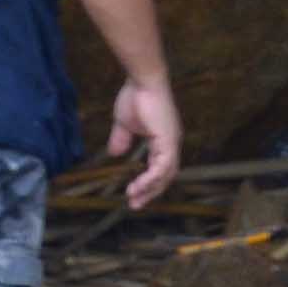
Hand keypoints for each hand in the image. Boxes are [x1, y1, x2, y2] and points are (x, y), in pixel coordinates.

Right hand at [109, 77, 184, 209]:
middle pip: (165, 176)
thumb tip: (115, 153)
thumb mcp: (124, 124)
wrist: (142, 81)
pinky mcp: (169, 141)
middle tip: (135, 205)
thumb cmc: (135, 97)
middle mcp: (171, 144)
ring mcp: (172, 143)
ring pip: (165, 175)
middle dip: (150, 192)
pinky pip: (163, 167)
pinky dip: (151, 179)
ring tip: (134, 198)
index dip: (149, 183)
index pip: (159, 168)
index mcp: (163, 141)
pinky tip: (139, 186)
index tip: (133, 195)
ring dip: (150, 189)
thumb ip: (121, 139)